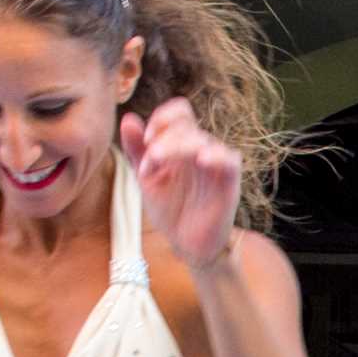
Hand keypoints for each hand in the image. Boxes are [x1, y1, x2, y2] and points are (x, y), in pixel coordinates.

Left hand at [121, 98, 239, 274]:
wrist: (186, 244)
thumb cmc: (170, 209)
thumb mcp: (146, 177)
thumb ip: (136, 149)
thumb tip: (128, 119)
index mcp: (183, 143)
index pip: (180, 112)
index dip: (162, 118)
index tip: (145, 139)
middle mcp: (201, 148)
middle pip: (185, 125)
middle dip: (161, 140)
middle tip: (147, 164)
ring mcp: (216, 163)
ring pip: (201, 139)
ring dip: (175, 147)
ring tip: (156, 167)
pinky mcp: (229, 181)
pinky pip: (228, 159)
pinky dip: (215, 156)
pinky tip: (200, 160)